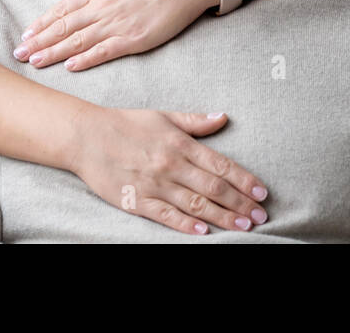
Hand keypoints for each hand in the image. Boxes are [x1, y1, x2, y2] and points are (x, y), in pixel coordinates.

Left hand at [14, 0, 220, 70]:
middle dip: (39, 41)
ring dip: (54, 52)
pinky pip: (104, 51)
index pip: (63, 9)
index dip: (43, 23)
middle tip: (18, 54)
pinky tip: (70, 66)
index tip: (27, 34)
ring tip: (35, 62)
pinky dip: (85, 59)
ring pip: (78, 41)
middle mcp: (102, 6)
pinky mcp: (134, 38)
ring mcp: (117, 23)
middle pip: (64, 27)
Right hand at [73, 105, 268, 234]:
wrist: (86, 136)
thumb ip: (196, 122)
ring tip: (244, 227)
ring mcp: (155, 184)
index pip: (220, 165)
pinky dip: (186, 224)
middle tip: (261, 217)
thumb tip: (224, 117)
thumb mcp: (164, 116)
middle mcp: (171, 164)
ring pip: (195, 204)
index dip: (244, 180)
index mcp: (180, 143)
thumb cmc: (127, 124)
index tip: (262, 192)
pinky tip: (205, 232)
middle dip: (240, 203)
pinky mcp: (138, 200)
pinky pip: (166, 215)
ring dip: (222, 216)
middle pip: (213, 187)